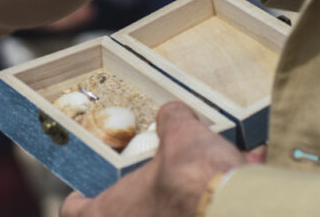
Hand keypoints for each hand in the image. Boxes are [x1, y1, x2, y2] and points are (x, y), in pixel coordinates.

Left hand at [60, 102, 253, 216]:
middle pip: (127, 210)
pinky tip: (243, 171)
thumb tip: (173, 114)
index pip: (76, 210)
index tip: (89, 183)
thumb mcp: (178, 132)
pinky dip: (216, 196)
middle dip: (146, 188)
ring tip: (214, 163)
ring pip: (168, 210)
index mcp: (112, 211)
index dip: (82, 194)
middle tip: (156, 168)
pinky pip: (202, 210)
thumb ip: (170, 120)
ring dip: (187, 190)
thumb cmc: (194, 177)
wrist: (237, 206)